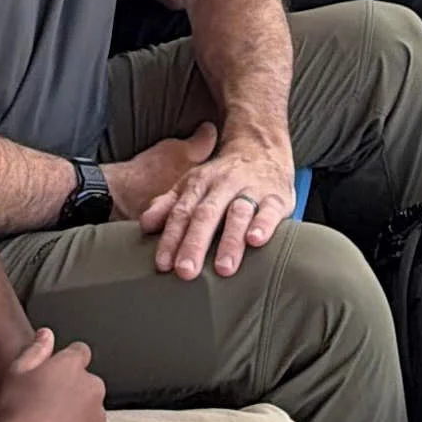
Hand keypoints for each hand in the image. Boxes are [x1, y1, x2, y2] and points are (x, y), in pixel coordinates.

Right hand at [0, 326, 105, 421]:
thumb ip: (35, 351)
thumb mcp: (16, 375)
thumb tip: (46, 335)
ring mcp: (99, 416)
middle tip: (48, 407)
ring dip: (78, 417)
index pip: (79, 352)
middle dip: (73, 392)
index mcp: (71, 367)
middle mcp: (91, 387)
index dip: (68, 362)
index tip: (58, 373)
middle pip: (88, 384)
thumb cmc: (16, 417)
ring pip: (91, 411)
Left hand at [115, 121, 295, 279]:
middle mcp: (222, 186)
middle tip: (186, 272)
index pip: (181, 213)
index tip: (163, 265)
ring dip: (230, 241)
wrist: (261, 149)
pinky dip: (263, 225)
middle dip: (194, 244)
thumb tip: (145, 225)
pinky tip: (256, 241)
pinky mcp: (276, 197)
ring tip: (223, 269)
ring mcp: (250, 190)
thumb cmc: (222, 179)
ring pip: (238, 214)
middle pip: (205, 215)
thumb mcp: (192, 185)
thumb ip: (169, 205)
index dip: (171, 239)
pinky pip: (269, 211)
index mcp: (198, 184)